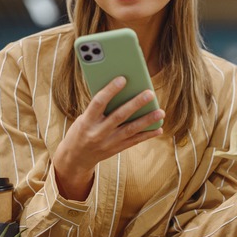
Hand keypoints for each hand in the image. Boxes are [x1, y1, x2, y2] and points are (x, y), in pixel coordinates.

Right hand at [53, 76, 164, 199]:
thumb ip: (100, 108)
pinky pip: (134, 141)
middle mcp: (98, 133)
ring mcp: (108, 142)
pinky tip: (159, 128)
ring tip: (160, 112)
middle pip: (119, 116)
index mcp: (87, 121)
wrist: (76, 158)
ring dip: (147, 120)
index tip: (122, 78)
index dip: (110, 90)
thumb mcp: (84, 118)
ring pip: (130, 130)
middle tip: (150, 93)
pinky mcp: (116, 149)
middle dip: (135, 104)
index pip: (98, 103)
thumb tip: (122, 92)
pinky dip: (147, 135)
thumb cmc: (81, 130)